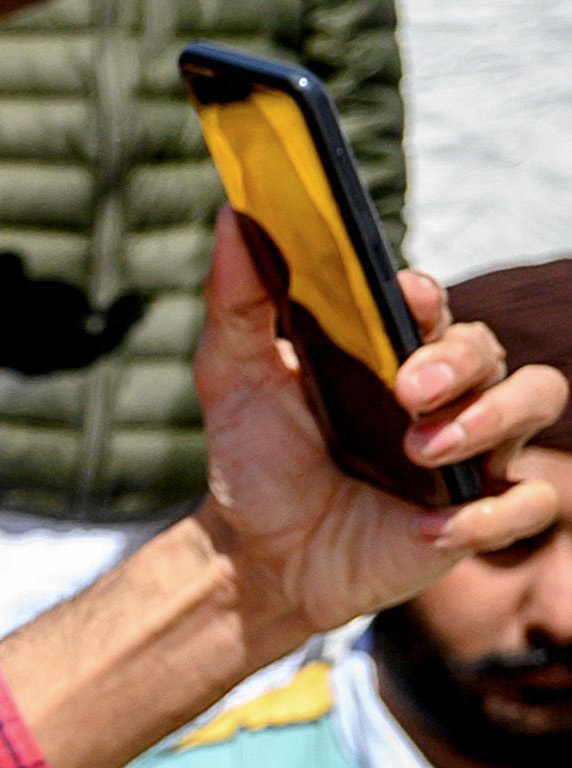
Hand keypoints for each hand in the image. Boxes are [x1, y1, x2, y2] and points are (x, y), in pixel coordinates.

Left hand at [187, 217, 568, 644]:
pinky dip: (489, 515)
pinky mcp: (479, 512)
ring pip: (536, 402)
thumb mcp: (231, 377)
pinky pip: (528, 503)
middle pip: (489, 349)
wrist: (257, 552)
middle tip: (406, 391)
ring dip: (493, 420)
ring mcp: (471, 449)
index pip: (431, 306)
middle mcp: (445, 390)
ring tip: (421, 450)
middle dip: (457, 363)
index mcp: (391, 349)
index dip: (428, 297)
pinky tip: (429, 526)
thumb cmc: (256, 455)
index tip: (406, 296)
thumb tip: (235, 216)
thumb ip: (237, 302)